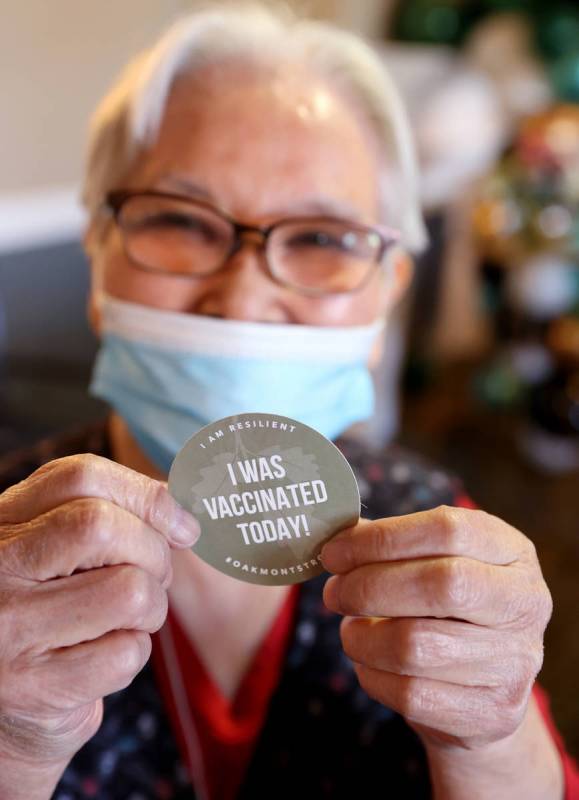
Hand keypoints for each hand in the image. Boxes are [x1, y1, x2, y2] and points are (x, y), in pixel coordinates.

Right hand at [0, 454, 198, 782]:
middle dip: (154, 552)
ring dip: (151, 608)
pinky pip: (126, 653)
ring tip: (128, 620)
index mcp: (2, 522)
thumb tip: (181, 509)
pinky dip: (133, 654)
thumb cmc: (45, 612)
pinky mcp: (34, 687)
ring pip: (130, 591)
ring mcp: (9, 627)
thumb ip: (103, 515)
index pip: (79, 476)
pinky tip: (103, 659)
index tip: (181, 522)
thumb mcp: (53, 551)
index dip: (145, 493)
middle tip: (154, 576)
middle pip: (103, 526)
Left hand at [321, 505, 552, 750]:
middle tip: (334, 593)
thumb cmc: (449, 610)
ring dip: (362, 637)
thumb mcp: (436, 563)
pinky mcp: (492, 714)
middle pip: (438, 584)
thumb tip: (336, 537)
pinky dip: (372, 676)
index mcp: (512, 551)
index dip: (382, 538)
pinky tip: (369, 663)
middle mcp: (524, 603)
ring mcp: (514, 662)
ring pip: (415, 646)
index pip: (447, 529)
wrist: (486, 690)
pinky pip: (411, 694)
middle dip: (368, 587)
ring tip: (350, 630)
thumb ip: (392, 545)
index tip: (335, 551)